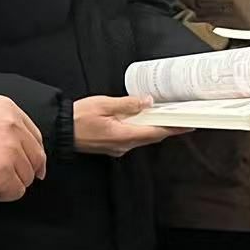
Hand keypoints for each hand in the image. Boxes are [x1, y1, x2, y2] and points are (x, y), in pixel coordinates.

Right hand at [0, 96, 47, 202]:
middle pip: (36, 158)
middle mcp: (14, 127)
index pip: (36, 137)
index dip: (34, 155)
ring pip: (26, 177)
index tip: (33, 167)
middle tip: (7, 177)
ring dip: (9, 182)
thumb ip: (5, 126)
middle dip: (23, 171)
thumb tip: (22, 151)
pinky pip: (15, 192)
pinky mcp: (3, 171)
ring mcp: (10, 150)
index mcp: (9, 109)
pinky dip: (1, 193)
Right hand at [73, 94, 188, 155]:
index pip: (156, 132)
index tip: (188, 124)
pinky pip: (132, 138)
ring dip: (154, 128)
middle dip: (167, 127)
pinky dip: (141, 129)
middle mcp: (124, 145)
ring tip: (164, 116)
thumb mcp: (103, 104)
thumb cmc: (78, 118)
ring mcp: (118, 148)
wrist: (60, 131)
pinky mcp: (113, 146)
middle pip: (152, 136)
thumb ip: (127, 104)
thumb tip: (147, 102)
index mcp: (123, 135)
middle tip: (181, 117)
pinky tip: (142, 120)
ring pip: (142, 137)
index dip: (174, 128)